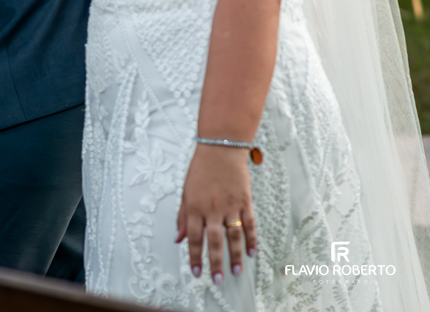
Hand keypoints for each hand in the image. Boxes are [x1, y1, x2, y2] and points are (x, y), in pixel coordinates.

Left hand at [175, 144, 257, 283]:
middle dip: (215, 262)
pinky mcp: (245, 202)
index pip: (194, 237)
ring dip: (234, 256)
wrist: (220, 149)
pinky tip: (250, 253)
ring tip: (235, 272)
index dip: (195, 257)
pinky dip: (251, 240)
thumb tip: (179, 239)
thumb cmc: (200, 170)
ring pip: (233, 236)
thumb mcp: (185, 192)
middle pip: (214, 241)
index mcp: (195, 206)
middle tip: (217, 280)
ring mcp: (230, 205)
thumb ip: (183, 217)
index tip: (196, 272)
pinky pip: (249, 225)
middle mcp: (212, 208)